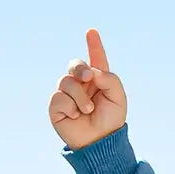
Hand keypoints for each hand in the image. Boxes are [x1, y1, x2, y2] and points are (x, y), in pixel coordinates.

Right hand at [48, 29, 126, 148]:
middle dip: (79, 68)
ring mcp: (67, 94)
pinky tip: (75, 116)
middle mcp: (81, 85)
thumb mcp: (118, 98)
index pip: (95, 58)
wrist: (100, 142)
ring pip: (66, 81)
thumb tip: (91, 71)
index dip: (93, 44)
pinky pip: (59, 97)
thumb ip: (110, 79)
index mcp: (98, 80)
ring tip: (87, 110)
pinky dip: (70, 106)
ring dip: (79, 96)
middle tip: (87, 77)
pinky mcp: (56, 106)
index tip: (92, 31)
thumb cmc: (111, 120)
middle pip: (74, 65)